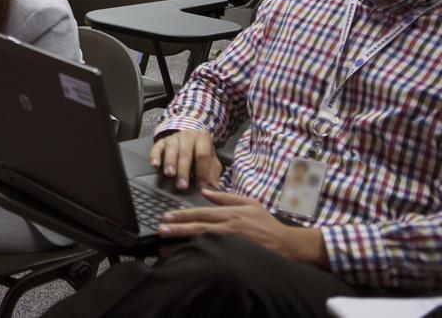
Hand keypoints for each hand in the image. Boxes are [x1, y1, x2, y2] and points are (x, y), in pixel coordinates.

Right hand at [150, 129, 222, 191]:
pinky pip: (157, 148)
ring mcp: (174, 137)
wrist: (190, 138)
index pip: (203, 155)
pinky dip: (155, 156)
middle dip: (184, 170)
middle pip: (186, 153)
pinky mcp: (162, 141)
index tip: (201, 186)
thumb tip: (215, 190)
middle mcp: (188, 136)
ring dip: (170, 163)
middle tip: (182, 185)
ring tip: (170, 174)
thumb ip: (213, 175)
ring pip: (171, 149)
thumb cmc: (201, 153)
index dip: (202, 171)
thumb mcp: (212, 162)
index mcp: (203, 139)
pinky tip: (155, 165)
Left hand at [158, 191, 327, 265]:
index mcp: (230, 214)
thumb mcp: (248, 203)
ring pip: (203, 241)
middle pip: (198, 228)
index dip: (183, 215)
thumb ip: (225, 196)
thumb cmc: (266, 224)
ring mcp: (231, 242)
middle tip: (161, 229)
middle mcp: (228, 227)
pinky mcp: (235, 253)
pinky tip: (187, 256)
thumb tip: (205, 191)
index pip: (201, 213)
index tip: (167, 216)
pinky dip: (199, 254)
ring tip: (167, 244)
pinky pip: (213, 253)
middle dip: (178, 228)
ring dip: (184, 242)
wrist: (286, 245)